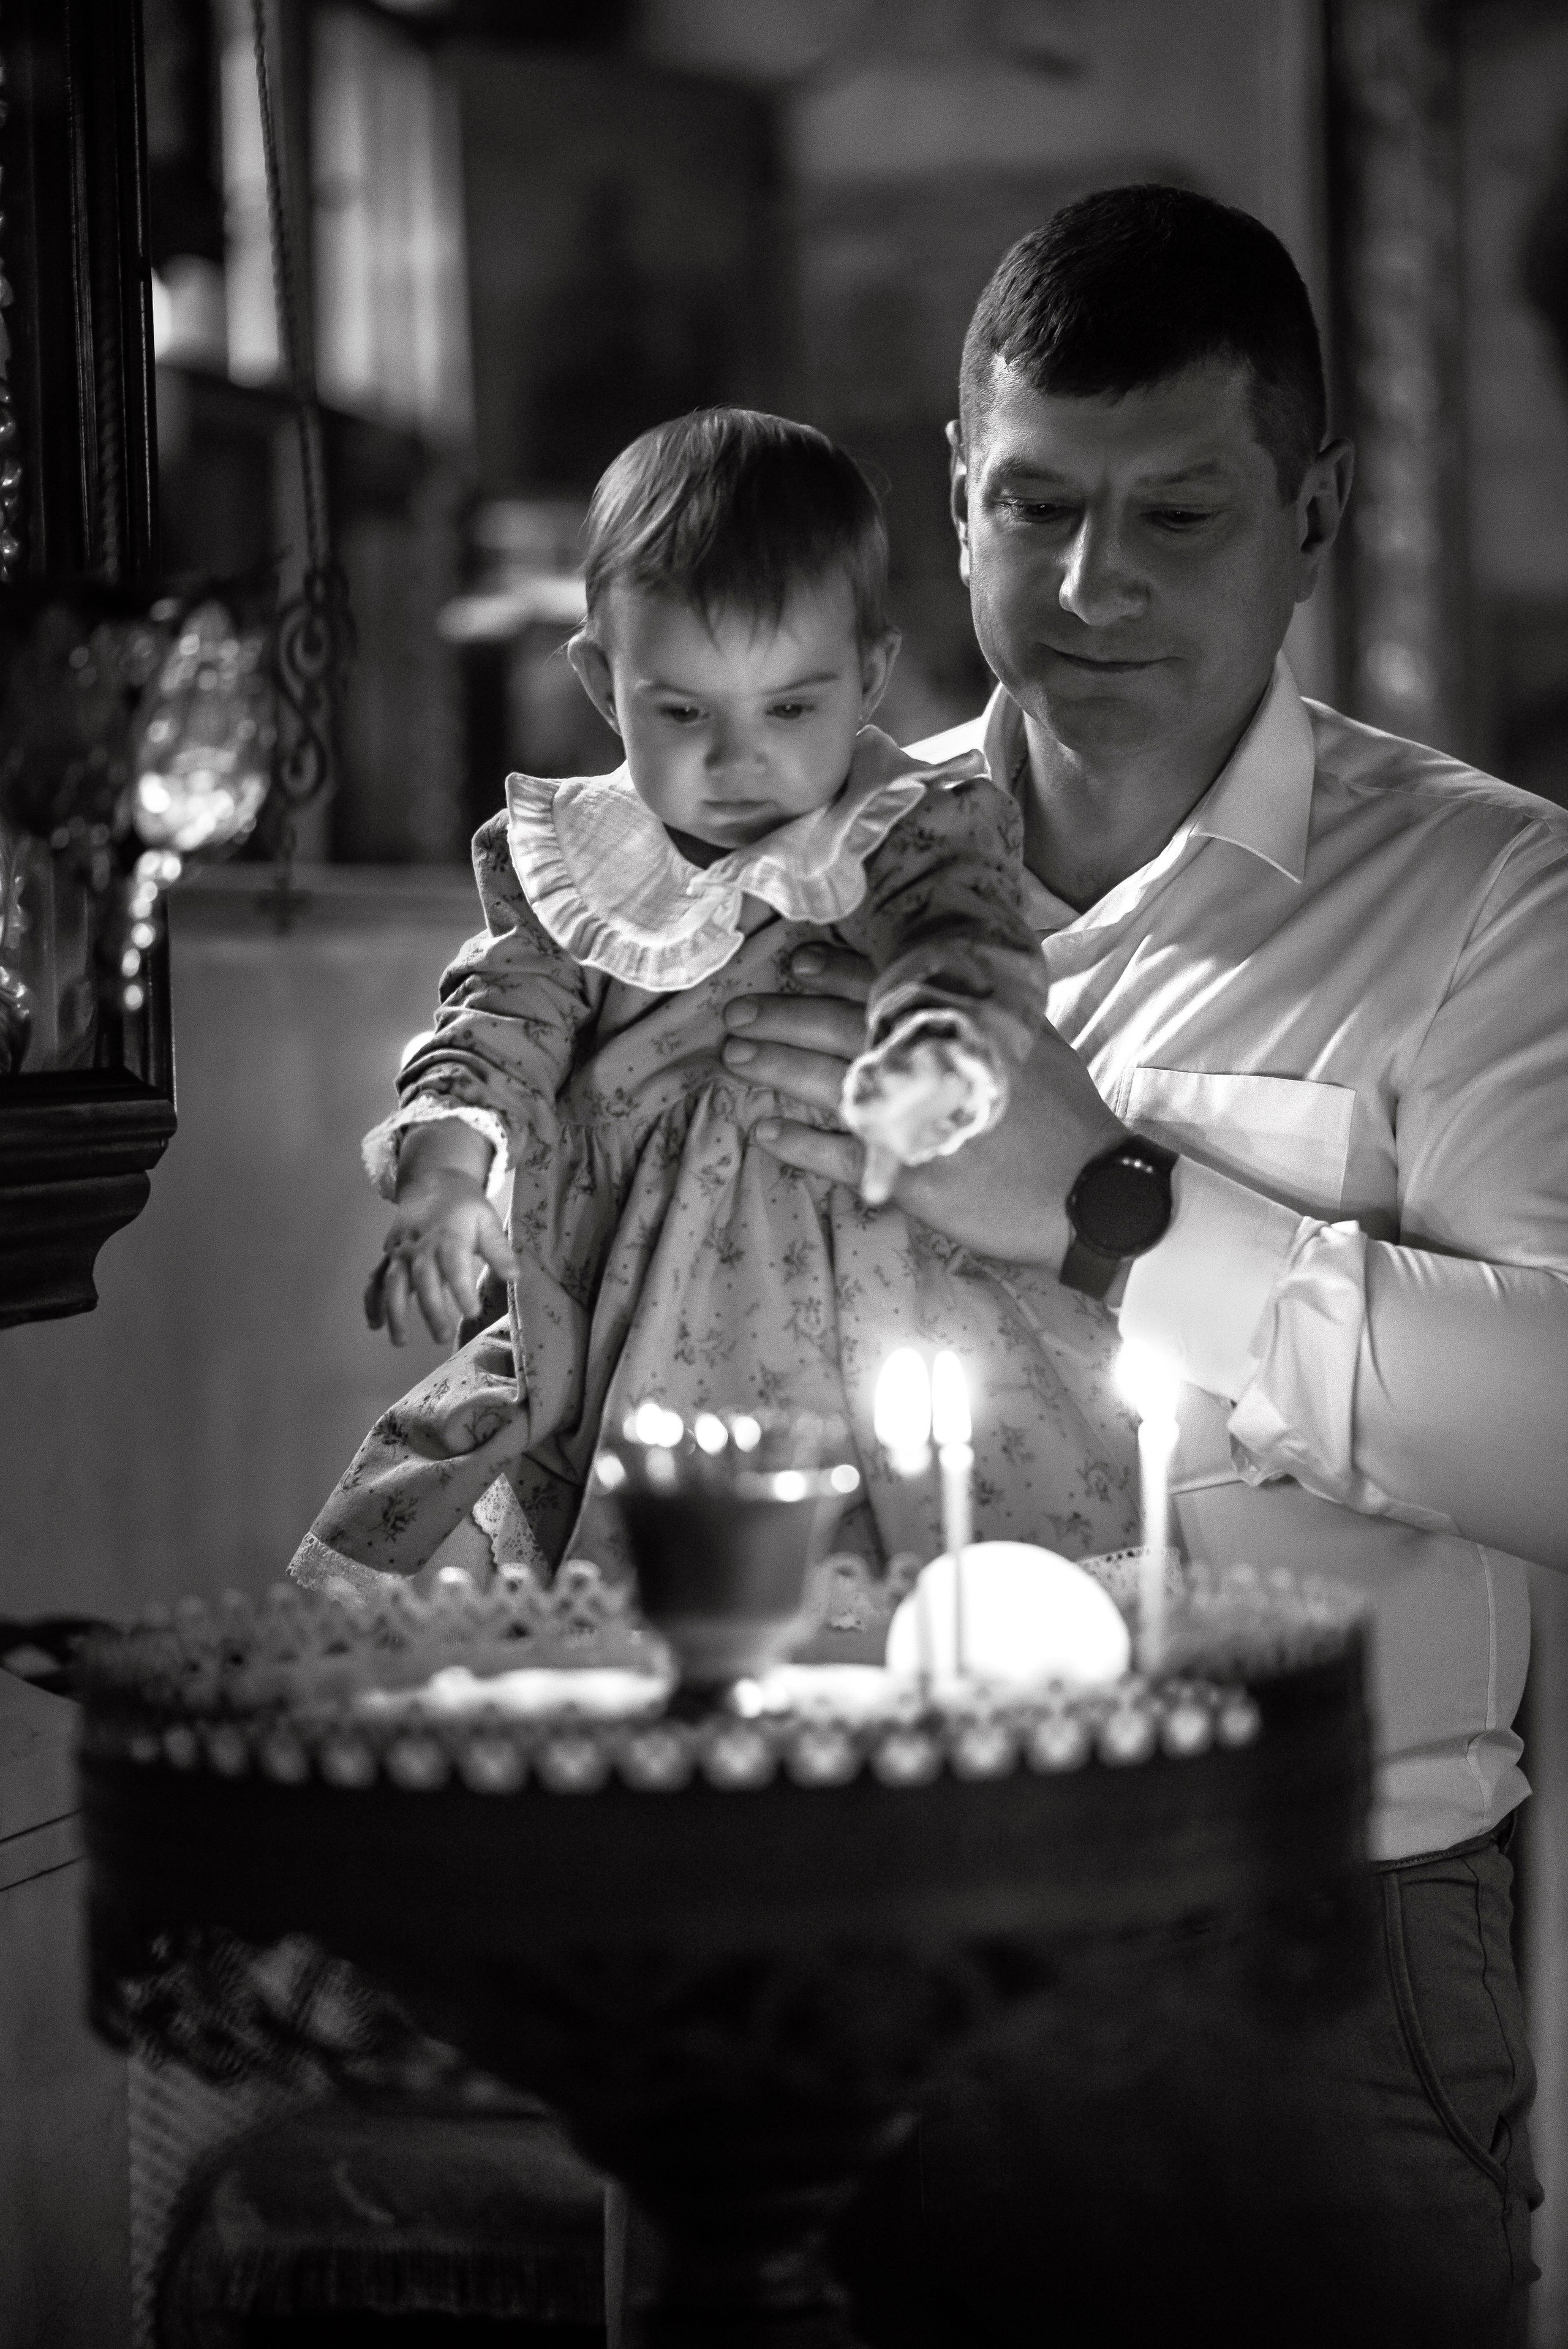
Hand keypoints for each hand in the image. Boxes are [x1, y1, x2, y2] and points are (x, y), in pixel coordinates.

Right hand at [366, 1163, 519, 1346]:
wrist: (431, 1183)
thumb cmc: (464, 1207)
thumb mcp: (487, 1220)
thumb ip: (499, 1250)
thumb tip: (514, 1277)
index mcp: (449, 1236)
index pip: (455, 1265)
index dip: (461, 1290)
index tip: (472, 1313)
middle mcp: (421, 1246)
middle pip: (424, 1279)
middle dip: (431, 1309)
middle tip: (443, 1336)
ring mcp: (401, 1252)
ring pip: (393, 1283)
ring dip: (395, 1312)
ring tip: (401, 1342)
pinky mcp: (389, 1257)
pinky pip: (375, 1279)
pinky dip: (371, 1301)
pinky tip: (374, 1325)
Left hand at [721, 943, 1125, 1265]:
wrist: (1092, 1191)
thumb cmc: (1068, 1116)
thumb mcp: (1034, 1041)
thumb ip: (984, 1014)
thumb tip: (944, 988)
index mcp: (959, 1027)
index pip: (881, 988)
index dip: (830, 973)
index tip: (790, 963)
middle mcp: (930, 1063)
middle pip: (837, 1029)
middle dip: (781, 1016)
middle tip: (736, 1011)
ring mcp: (915, 1118)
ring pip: (827, 1084)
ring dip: (775, 1068)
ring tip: (734, 1058)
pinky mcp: (909, 1172)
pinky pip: (839, 1155)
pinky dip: (798, 1144)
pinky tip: (764, 1132)